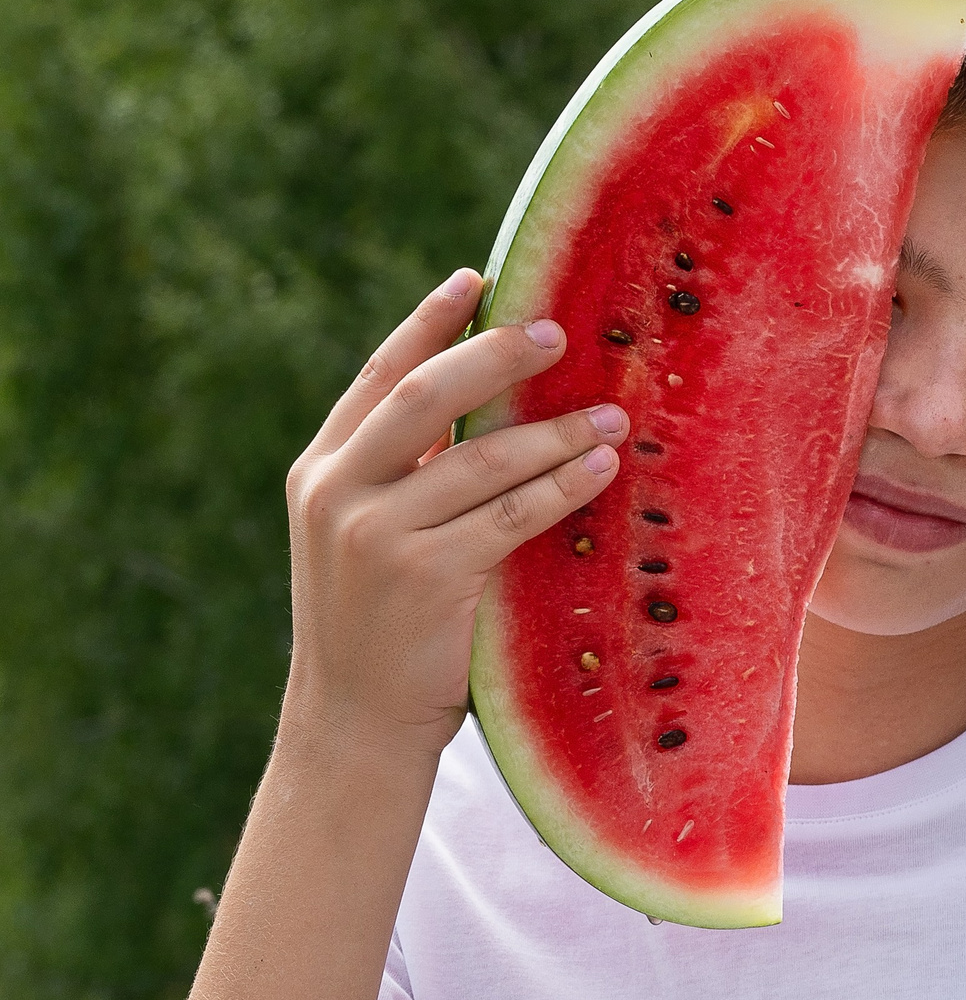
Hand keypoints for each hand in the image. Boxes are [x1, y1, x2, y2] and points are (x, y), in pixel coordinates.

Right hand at [282, 270, 628, 759]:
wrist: (353, 723)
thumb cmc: (379, 628)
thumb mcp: (367, 538)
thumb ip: (404, 476)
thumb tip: (488, 409)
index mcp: (321, 470)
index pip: (380, 376)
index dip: (430, 322)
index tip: (479, 277)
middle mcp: (338, 492)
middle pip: (426, 396)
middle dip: (496, 355)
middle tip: (559, 331)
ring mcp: (377, 535)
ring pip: (481, 459)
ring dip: (553, 430)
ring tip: (611, 414)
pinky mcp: (425, 577)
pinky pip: (510, 516)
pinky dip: (560, 487)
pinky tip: (599, 470)